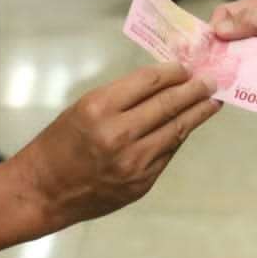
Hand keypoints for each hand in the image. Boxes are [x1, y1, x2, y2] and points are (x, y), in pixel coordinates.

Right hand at [11, 63, 219, 229]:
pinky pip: (167, 153)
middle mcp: (119, 134)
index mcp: (100, 108)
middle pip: (168, 105)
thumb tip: (162, 84)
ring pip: (176, 131)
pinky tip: (188, 125)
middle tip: (212, 80)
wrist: (44, 191)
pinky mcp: (142, 183)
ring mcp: (133, 162)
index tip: (187, 67)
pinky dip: (179, 136)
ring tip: (212, 102)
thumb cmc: (60, 143)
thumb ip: (122, 97)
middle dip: (194, 90)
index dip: (172, 72)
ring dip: (197, 114)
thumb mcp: (84, 107)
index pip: (149, 82)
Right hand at [211, 0, 256, 103]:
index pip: (229, 13)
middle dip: (221, 52)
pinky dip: (249, 85)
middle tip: (210, 68)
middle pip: (231, 39)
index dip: (216, 28)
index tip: (207, 46)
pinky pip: (256, 79)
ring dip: (234, 70)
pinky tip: (242, 92)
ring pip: (241, 60)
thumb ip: (254, 23)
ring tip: (224, 82)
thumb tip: (218, 28)